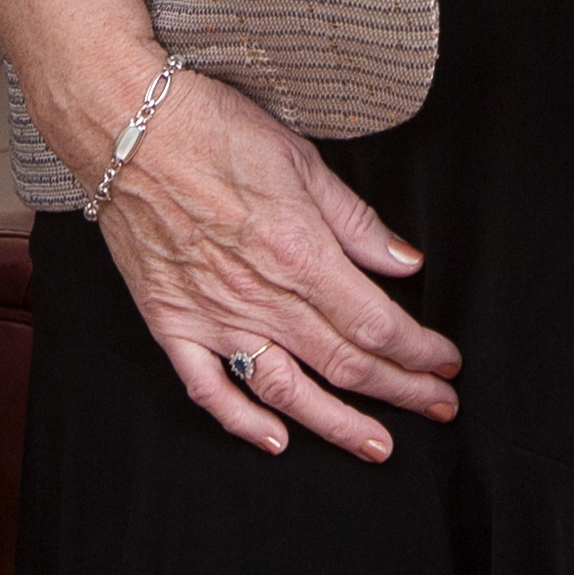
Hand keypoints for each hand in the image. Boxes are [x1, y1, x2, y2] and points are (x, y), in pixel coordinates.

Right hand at [90, 64, 462, 461]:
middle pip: (344, 363)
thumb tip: (405, 263)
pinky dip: (242, 421)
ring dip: (337, 424)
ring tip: (375, 445)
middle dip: (400, 392)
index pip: (376, 324)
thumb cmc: (214, 131)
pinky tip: (275, 440)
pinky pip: (209, 387)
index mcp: (301, 254)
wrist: (128, 129)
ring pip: (286, 390)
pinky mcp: (171, 323)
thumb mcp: (303, 162)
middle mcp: (261, 296)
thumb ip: (356, 222)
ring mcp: (213, 316)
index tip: (445, 363)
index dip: (418, 352)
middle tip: (437, 407)